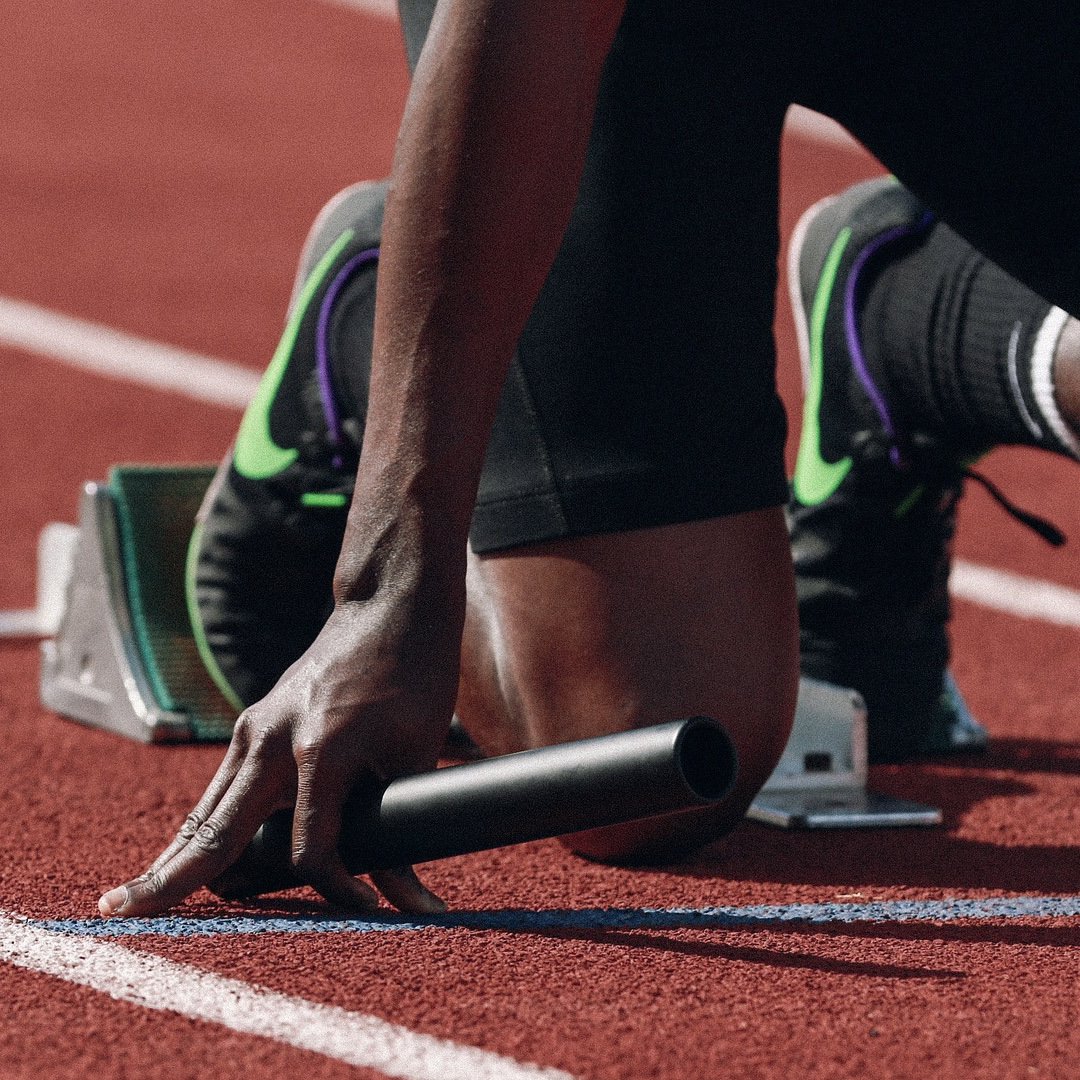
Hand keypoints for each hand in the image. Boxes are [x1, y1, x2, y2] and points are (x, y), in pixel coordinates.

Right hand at [98, 590, 458, 916]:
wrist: (389, 608)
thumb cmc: (413, 679)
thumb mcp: (416, 755)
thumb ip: (399, 827)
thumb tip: (406, 900)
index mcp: (320, 749)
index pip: (309, 851)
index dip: (340, 891)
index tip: (372, 911)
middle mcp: (272, 740)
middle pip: (213, 832)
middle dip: (171, 880)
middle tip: (119, 916)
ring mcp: (254, 730)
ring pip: (205, 812)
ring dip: (176, 857)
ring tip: (131, 901)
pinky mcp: (252, 725)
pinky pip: (220, 789)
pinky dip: (202, 828)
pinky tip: (182, 859)